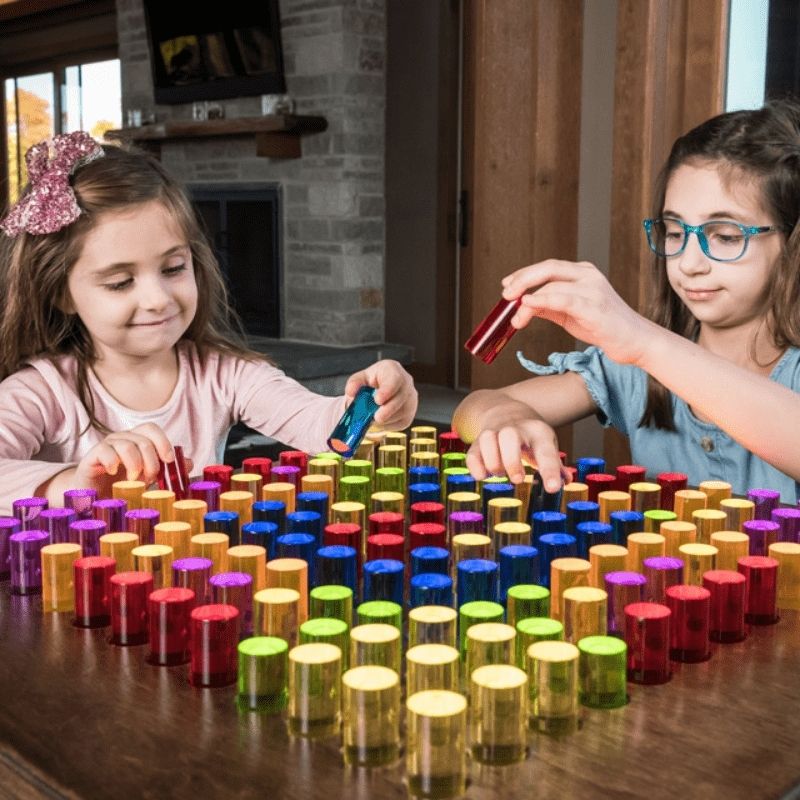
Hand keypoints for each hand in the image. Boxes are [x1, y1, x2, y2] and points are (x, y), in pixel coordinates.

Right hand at [74, 423, 178, 495]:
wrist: (95, 497)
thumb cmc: (123, 485)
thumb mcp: (149, 477)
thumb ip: (168, 469)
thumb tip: (190, 463)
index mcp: (137, 439)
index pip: (151, 428)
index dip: (162, 441)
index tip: (169, 460)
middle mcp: (122, 438)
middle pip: (143, 440)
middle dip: (151, 462)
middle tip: (149, 478)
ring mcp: (106, 445)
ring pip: (126, 445)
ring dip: (134, 465)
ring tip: (133, 480)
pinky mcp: (91, 456)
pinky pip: (105, 452)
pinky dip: (113, 464)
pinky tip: (112, 474)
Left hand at [344, 360, 417, 429]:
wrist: (379, 390)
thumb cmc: (371, 383)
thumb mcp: (360, 380)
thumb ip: (353, 384)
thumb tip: (350, 392)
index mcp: (393, 370)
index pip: (394, 379)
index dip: (387, 390)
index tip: (378, 400)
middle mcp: (406, 382)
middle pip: (401, 397)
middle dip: (388, 409)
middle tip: (376, 418)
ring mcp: (411, 398)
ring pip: (403, 411)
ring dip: (387, 418)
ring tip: (373, 419)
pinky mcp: (410, 412)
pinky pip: (402, 421)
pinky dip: (389, 424)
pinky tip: (381, 421)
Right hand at [465, 404, 565, 490]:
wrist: (504, 410)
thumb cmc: (530, 434)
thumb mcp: (546, 444)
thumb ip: (555, 464)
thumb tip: (566, 480)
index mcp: (537, 432)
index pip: (545, 451)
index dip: (549, 470)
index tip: (553, 489)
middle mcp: (514, 429)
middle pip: (509, 437)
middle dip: (511, 459)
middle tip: (517, 479)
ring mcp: (494, 432)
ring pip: (488, 439)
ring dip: (492, 461)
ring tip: (499, 474)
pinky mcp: (477, 441)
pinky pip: (472, 452)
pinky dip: (475, 465)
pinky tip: (481, 476)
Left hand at [501, 260, 653, 364]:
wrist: (634, 341)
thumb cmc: (604, 327)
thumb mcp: (569, 314)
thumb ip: (548, 306)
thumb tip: (523, 304)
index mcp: (582, 273)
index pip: (548, 267)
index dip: (524, 274)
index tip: (507, 286)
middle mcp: (588, 276)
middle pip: (548, 268)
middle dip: (522, 280)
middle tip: (505, 295)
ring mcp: (593, 289)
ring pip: (552, 285)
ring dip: (527, 300)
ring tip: (515, 319)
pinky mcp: (594, 307)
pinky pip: (562, 299)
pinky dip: (542, 300)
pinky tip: (528, 306)